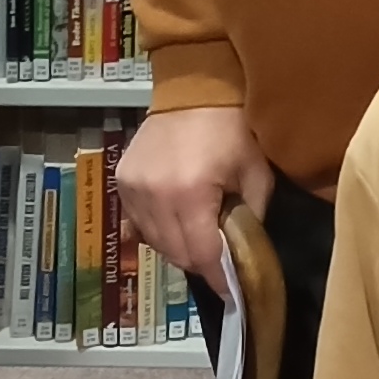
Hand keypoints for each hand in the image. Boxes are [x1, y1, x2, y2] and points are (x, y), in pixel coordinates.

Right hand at [115, 103, 272, 299]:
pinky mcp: (121, 180)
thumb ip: (251, 220)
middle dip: (199, 262)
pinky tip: (170, 222)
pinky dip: (154, 229)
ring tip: (196, 236)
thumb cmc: (233, 129)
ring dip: (175, 246)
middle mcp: (154, 195)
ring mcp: (132, 188)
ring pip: (153, 241)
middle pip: (175, 252)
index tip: (231, 290)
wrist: (194, 88)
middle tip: (217, 258)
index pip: (201, 255)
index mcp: (191, 195)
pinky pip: (136, 222)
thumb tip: (240, 254)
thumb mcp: (258, 175)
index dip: (217, 277)